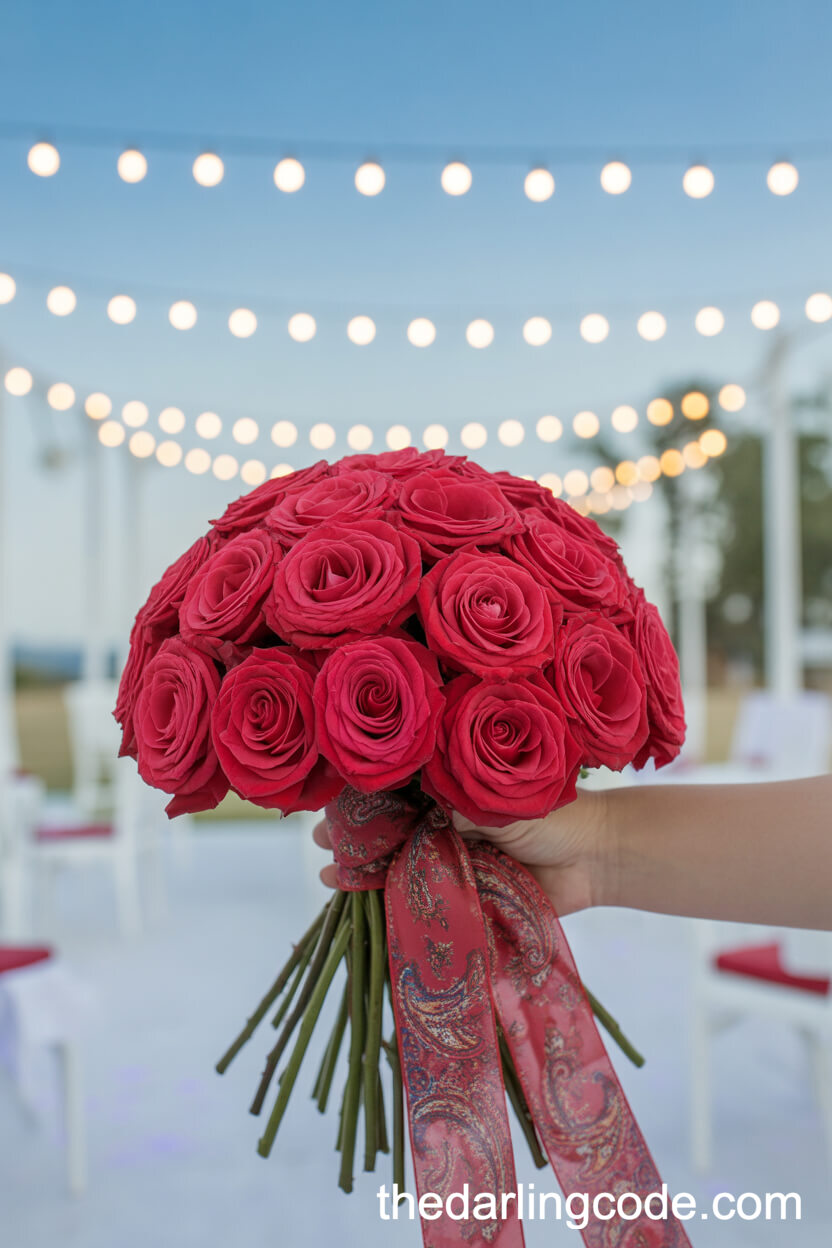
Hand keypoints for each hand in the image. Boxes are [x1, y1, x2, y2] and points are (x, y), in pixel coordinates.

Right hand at [312, 787, 607, 916]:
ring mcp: (453, 862)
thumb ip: (456, 804)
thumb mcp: (496, 796)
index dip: (365, 799)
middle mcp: (446, 826)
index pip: (398, 792)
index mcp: (453, 792)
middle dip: (354, 838)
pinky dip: (395, 907)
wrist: (596, 857)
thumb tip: (412, 809)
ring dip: (365, 873)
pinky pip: (426, 904)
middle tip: (321, 842)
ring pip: (400, 868)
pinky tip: (364, 907)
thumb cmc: (551, 812)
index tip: (333, 804)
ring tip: (330, 876)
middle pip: (390, 831)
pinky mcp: (466, 898)